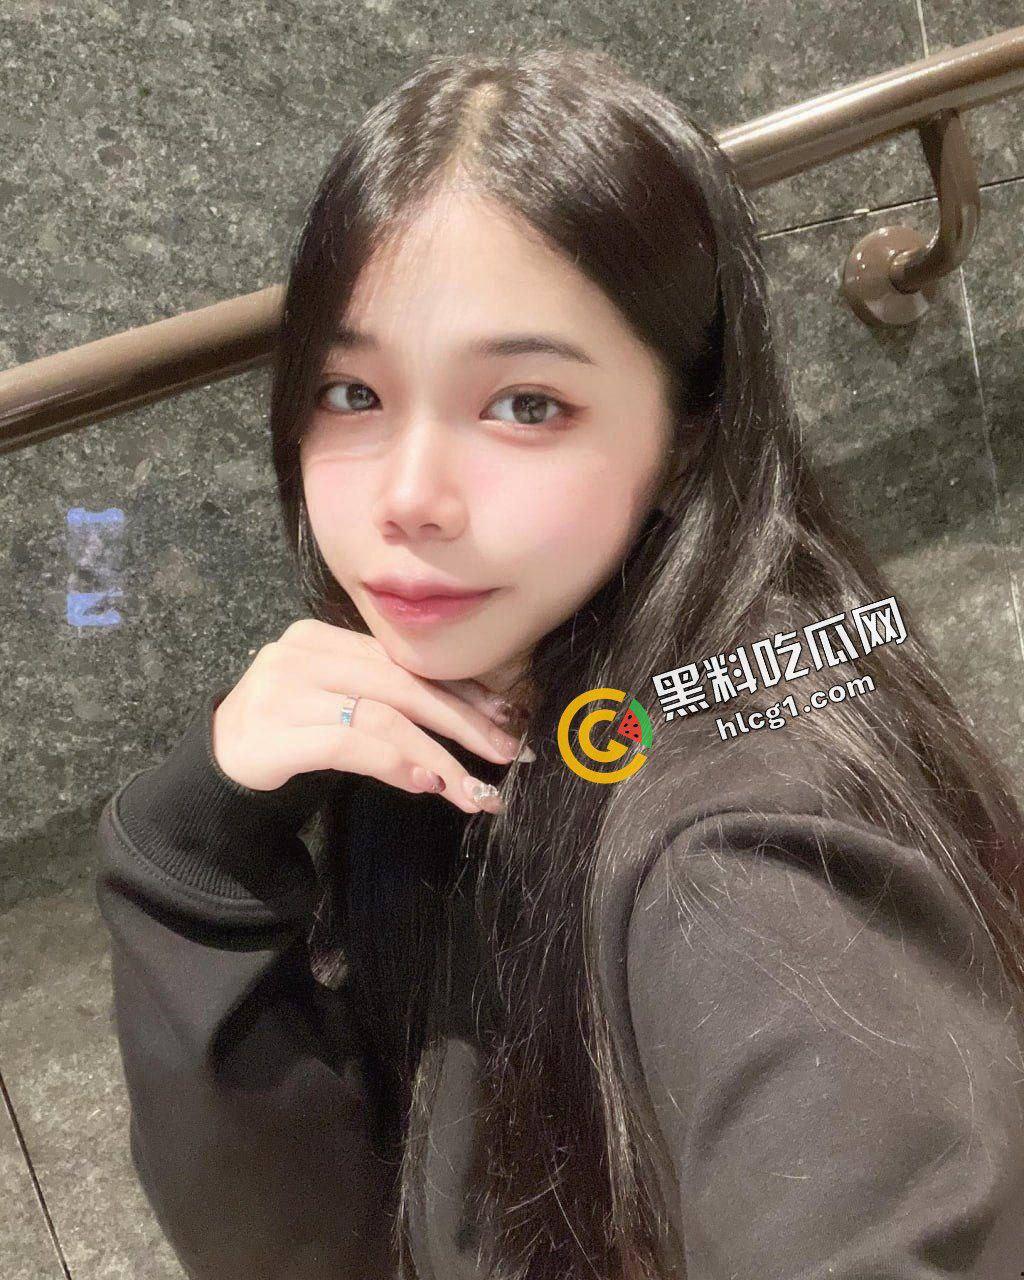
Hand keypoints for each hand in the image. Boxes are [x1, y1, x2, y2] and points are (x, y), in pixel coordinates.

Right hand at [210, 619, 531, 813]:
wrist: (217, 769)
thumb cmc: (290, 736)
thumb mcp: (338, 704)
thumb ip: (387, 698)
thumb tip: (474, 718)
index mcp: (323, 637)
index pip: (405, 661)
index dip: (460, 689)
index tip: (506, 717)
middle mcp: (302, 652)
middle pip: (401, 682)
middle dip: (461, 720)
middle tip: (505, 750)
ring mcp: (284, 689)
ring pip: (382, 715)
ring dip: (436, 755)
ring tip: (469, 787)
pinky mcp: (273, 732)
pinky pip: (349, 743)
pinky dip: (394, 763)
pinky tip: (423, 784)